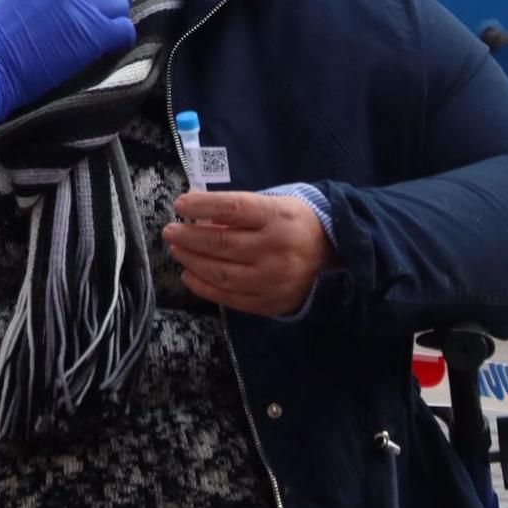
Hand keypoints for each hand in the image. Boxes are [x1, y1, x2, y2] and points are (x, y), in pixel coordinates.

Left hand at [163, 191, 338, 317]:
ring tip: (176, 251)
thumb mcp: (278, 205)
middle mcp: (275, 249)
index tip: (180, 204)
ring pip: (221, 273)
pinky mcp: (269, 303)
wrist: (338, 260)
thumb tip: (200, 217)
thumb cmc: (299, 225)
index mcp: (279, 217)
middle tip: (169, 231)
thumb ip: (242, 210)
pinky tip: (189, 275)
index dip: (202, 205)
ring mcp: (272, 279)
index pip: (233, 209)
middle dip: (188, 237)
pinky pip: (229, 298)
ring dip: (192, 261)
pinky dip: (204, 287)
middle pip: (221, 243)